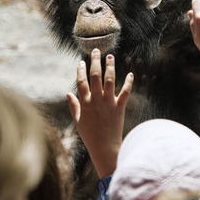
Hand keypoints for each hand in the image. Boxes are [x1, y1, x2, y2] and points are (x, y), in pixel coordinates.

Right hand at [66, 49, 132, 177]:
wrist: (104, 147)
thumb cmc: (89, 135)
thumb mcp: (78, 121)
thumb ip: (73, 106)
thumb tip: (68, 93)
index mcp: (85, 103)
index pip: (81, 82)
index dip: (81, 71)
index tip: (81, 62)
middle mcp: (96, 100)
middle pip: (95, 76)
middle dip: (95, 62)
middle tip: (97, 51)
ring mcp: (108, 103)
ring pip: (109, 81)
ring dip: (110, 67)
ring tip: (111, 56)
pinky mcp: (119, 107)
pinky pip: (125, 93)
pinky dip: (128, 83)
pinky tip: (130, 74)